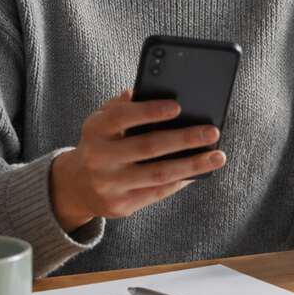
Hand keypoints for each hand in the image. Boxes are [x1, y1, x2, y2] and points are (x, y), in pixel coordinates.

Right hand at [49, 88, 226, 231]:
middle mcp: (99, 158)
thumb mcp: (104, 121)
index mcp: (95, 130)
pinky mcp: (120, 206)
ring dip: (193, 165)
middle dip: (184, 138)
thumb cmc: (103, 143)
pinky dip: (182, 180)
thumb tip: (155, 89)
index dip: (150, 111)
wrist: (76, 186)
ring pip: (159, 174)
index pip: (122, 117)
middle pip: (148, 147)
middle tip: (212, 131)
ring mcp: (109, 185)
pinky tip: (200, 171)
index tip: (178, 106)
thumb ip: (125, 104)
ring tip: (217, 156)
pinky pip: (158, 192)